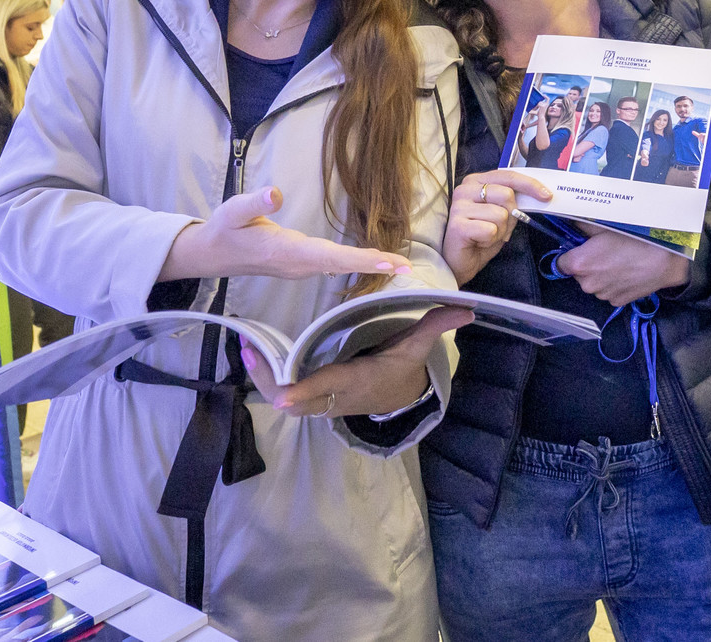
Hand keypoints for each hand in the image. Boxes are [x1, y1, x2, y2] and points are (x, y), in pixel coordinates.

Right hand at [158, 187, 413, 281]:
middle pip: (342, 266)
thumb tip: (276, 192)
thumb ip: (254, 202)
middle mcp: (298, 265)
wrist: (212, 254)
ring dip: (369, 267)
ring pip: (340, 268)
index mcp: (287, 252)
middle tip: (407, 268)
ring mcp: (300, 267)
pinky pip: (334, 267)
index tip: (387, 263)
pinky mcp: (301, 264)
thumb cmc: (224, 229)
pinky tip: (373, 261)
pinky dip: (356, 264)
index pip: (329, 257)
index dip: (360, 260)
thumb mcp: (233, 211)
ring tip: (399, 266)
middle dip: (374, 266)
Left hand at [242, 307, 474, 417]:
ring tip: (244, 347)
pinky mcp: (311, 400)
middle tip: (249, 351)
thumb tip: (466, 308)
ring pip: (284, 399)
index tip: (281, 395)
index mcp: (357, 382)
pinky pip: (283, 393)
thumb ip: (434, 326)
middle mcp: (335, 397)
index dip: (304, 393)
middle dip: (270, 382)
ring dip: (262, 378)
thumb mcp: (416, 348)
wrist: (395, 397)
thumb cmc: (400, 367)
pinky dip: (266, 377)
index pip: (327, 388)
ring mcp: (321, 402)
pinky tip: (251, 352)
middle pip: (296, 400)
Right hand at [440, 170, 552, 285]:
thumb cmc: (480, 238)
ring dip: (501, 231)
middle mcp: (464, 190)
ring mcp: (458, 207)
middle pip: (507, 194)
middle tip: (499, 229)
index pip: (507, 176)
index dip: (530, 184)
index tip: (547, 195)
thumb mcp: (501, 215)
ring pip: (501, 214)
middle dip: (511, 216)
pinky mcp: (457, 225)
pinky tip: (479, 242)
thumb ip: (513, 202)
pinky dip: (491, 240)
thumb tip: (540, 194)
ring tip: (486, 236)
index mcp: (475, 182)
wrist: (459, 263)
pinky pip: (491, 230)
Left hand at [555, 224, 689, 306]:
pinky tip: (626, 273)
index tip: (580, 250)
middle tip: (605, 253)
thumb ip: (582, 227)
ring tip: (619, 262)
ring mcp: (602, 295)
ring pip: (594, 284)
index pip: (561, 263)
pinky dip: (614, 285)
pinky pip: (608, 292)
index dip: (570, 256)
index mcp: (579, 264)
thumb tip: (569, 223)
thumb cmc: (634, 240)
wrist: (664, 260)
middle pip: (578, 274)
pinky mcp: (617, 302)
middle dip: (587, 265)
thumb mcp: (604, 227)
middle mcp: (586, 283)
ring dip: (601, 276)